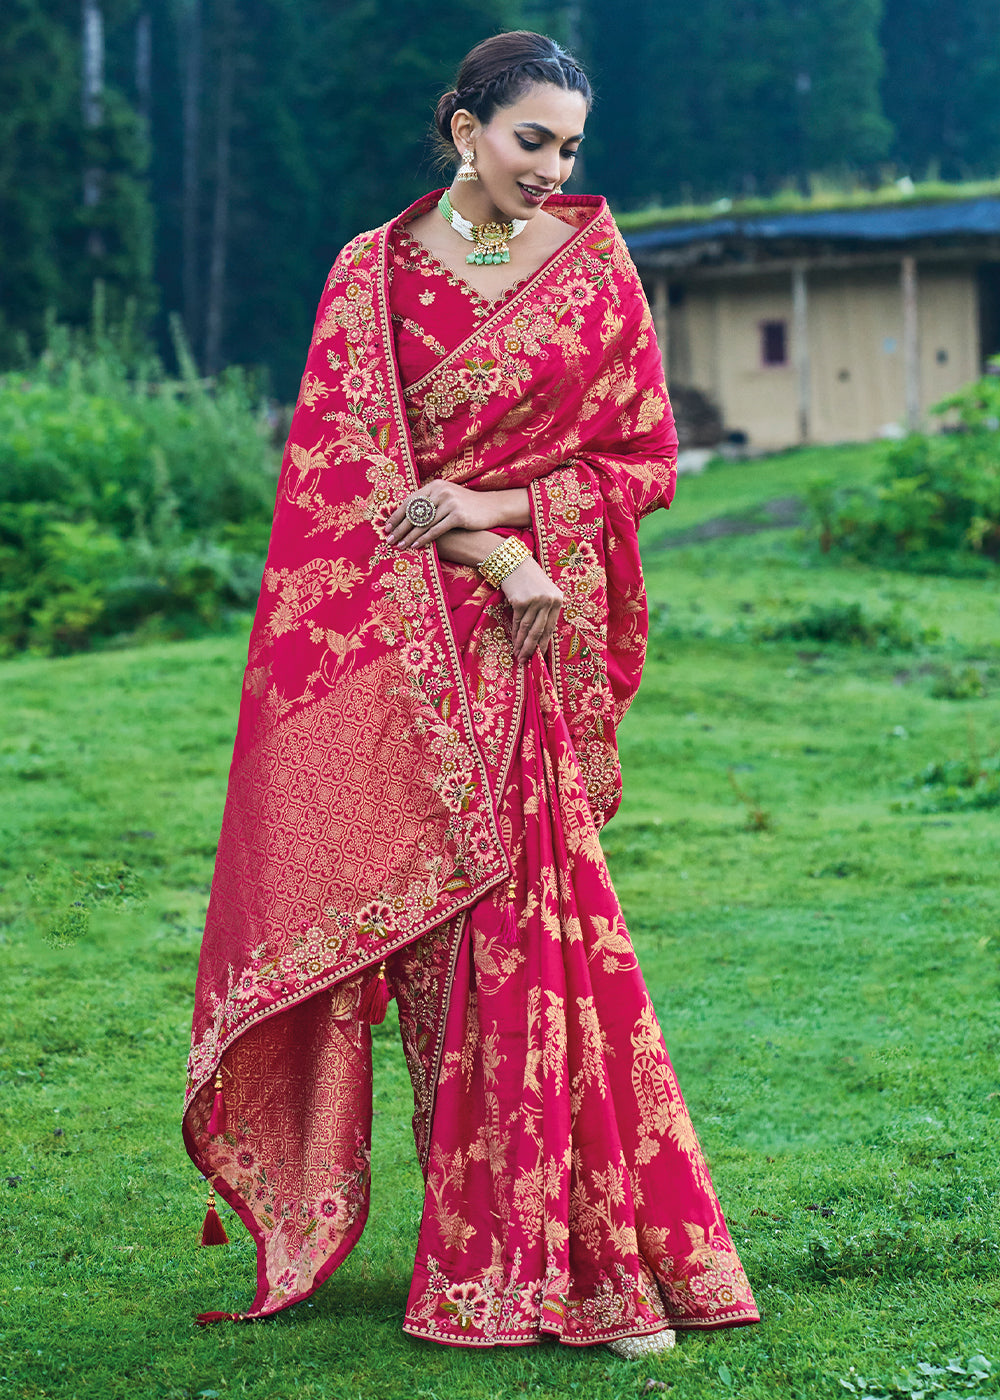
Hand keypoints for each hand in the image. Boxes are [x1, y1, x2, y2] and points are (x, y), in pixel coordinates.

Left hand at [385, 482, 528, 549]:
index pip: (410, 501)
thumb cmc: (466, 506)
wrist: (492, 507)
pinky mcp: (457, 515)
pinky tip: (415, 546)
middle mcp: (440, 492)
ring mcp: (449, 503)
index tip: (386, 527)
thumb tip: (408, 516)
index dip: (396, 515)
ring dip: (409, 536)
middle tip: (388, 539)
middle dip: (399, 527)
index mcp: (435, 486)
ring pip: (423, 523)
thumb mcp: (447, 498)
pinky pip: (435, 530)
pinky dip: (424, 539)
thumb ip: (430, 503)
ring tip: (399, 546)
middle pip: (414, 512)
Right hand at [500, 556, 562, 662]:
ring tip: (518, 654)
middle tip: (526, 660)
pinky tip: (513, 641)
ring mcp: (535, 601)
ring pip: (527, 628)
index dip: (544, 643)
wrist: (513, 562)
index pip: (551, 627)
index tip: (539, 656)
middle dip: (532, 648)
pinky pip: (517, 622)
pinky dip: (515, 633)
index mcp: (558, 600)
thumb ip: (546, 610)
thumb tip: (541, 636)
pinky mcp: (520, 601)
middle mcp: (548, 601)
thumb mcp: (544, 592)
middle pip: (539, 631)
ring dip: (521, 643)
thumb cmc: (529, 579)